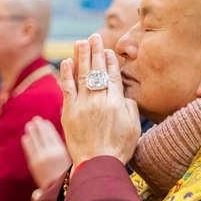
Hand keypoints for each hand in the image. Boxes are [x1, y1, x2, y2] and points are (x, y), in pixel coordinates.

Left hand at [22, 116, 70, 186]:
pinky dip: (27, 142)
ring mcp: (41, 158)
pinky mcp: (34, 164)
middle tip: (35, 119)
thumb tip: (52, 136)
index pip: (52, 135)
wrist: (58, 189)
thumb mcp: (67, 159)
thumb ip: (60, 148)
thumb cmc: (65, 174)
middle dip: (38, 126)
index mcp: (60, 150)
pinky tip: (25, 137)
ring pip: (35, 141)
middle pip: (42, 135)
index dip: (47, 127)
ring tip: (29, 125)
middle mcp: (50, 152)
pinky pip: (29, 150)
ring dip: (31, 132)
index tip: (44, 121)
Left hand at [60, 34, 140, 167]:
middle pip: (97, 70)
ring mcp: (83, 105)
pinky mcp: (69, 112)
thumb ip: (129, 107)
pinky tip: (67, 62)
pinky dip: (67, 74)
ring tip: (81, 42)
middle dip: (96, 51)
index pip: (113, 75)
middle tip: (95, 36)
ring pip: (82, 75)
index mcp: (117, 103)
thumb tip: (124, 93)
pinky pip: (67, 89)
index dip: (110, 61)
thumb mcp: (133, 127)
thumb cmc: (118, 148)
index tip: (108, 50)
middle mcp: (99, 100)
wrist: (97, 164)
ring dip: (81, 56)